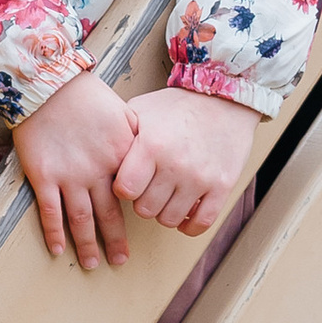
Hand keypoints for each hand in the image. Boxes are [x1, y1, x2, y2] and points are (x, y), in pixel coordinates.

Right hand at [15, 68, 138, 269]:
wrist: (48, 84)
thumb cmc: (87, 95)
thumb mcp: (123, 113)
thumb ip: (136, 138)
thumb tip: (150, 154)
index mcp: (120, 157)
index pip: (133, 194)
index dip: (137, 214)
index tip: (142, 228)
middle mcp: (97, 172)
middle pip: (109, 215)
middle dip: (115, 241)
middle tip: (120, 260)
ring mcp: (69, 176)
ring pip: (81, 219)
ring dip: (87, 244)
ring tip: (92, 264)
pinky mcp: (43, 176)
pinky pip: (50, 211)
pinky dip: (55, 233)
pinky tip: (58, 249)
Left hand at [115, 85, 257, 236]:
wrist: (223, 98)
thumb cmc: (178, 106)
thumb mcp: (142, 110)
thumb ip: (120, 135)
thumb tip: (98, 154)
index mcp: (151, 146)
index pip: (124, 191)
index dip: (123, 189)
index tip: (130, 181)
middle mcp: (175, 165)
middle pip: (145, 210)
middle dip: (143, 201)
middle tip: (149, 189)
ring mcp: (200, 178)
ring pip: (170, 220)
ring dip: (165, 212)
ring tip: (166, 197)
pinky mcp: (222, 186)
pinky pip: (201, 223)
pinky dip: (190, 224)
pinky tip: (185, 211)